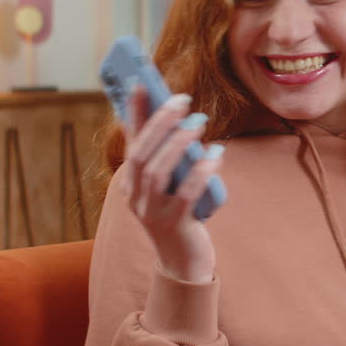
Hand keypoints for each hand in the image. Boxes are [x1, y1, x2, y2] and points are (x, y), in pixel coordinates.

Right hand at [121, 84, 223, 282]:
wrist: (183, 262)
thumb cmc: (179, 214)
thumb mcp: (170, 184)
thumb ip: (169, 157)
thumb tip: (178, 119)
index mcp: (130, 183)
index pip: (130, 141)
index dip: (133, 112)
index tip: (141, 83)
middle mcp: (134, 197)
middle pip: (141, 154)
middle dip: (159, 122)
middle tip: (182, 99)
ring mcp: (152, 212)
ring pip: (157, 172)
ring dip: (178, 143)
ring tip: (197, 122)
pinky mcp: (175, 224)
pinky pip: (186, 194)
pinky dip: (201, 171)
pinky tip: (215, 154)